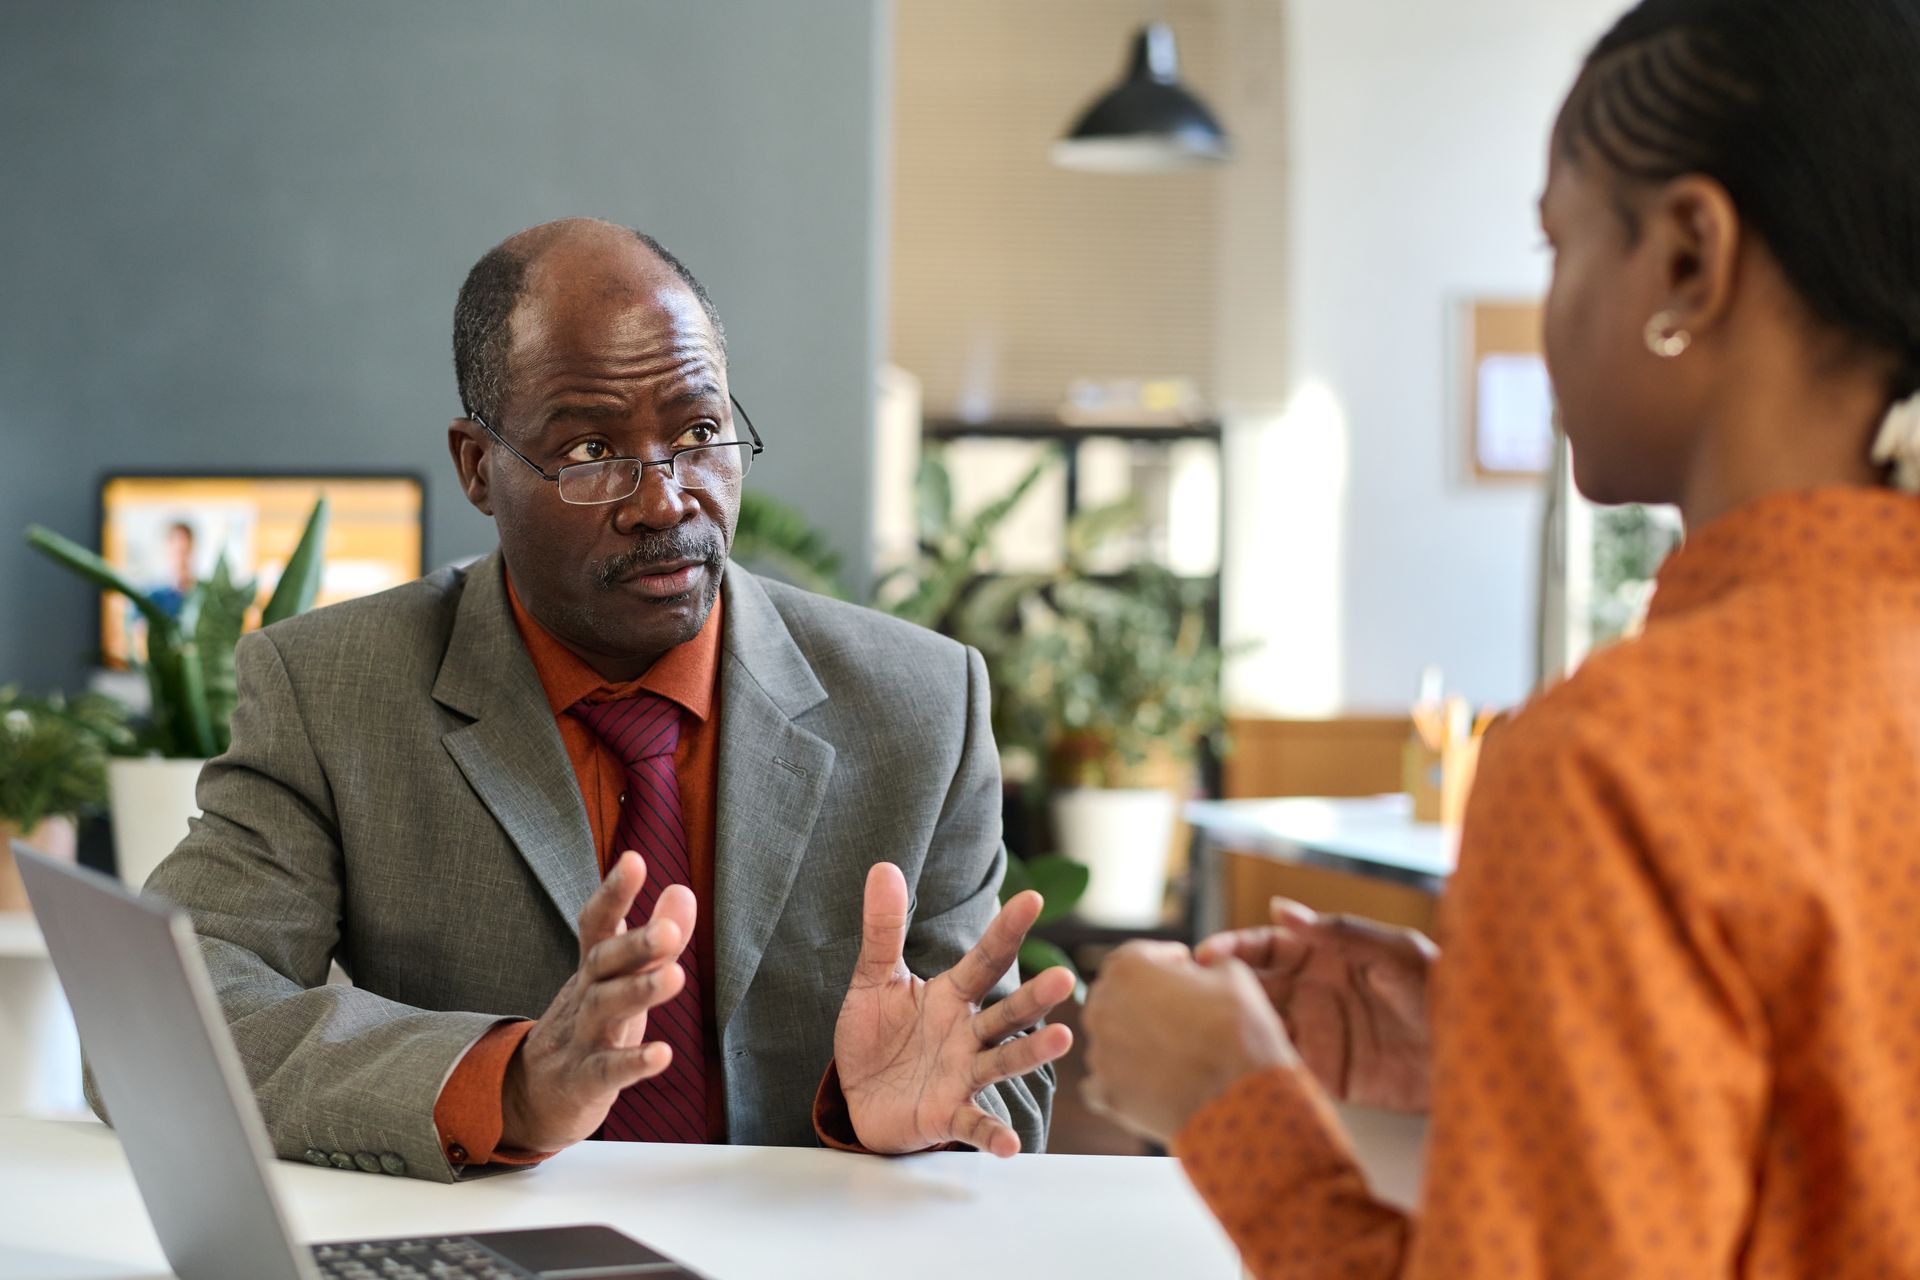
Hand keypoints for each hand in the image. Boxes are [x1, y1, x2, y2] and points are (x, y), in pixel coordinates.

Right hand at [500, 851, 696, 1151]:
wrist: (532, 1095)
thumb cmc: (590, 1024)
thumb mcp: (621, 979)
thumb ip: (655, 938)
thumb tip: (683, 891)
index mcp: (594, 967)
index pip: (598, 923)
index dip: (614, 892)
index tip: (633, 860)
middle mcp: (584, 995)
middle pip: (604, 962)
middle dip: (635, 943)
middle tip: (668, 930)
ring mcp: (581, 1038)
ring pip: (605, 1009)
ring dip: (639, 991)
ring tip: (676, 976)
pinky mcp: (584, 1081)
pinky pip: (607, 1071)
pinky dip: (633, 1062)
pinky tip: (663, 1054)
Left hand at [834, 862, 1075, 1156]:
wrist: (859, 1097)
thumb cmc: (877, 1035)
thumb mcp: (873, 979)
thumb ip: (883, 928)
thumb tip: (883, 866)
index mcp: (953, 995)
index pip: (986, 959)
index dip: (1007, 930)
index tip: (1031, 900)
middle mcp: (968, 1034)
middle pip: (1007, 1013)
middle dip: (1035, 997)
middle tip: (1064, 978)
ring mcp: (963, 1075)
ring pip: (1003, 1061)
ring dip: (1031, 1053)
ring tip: (1061, 1039)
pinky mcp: (946, 1114)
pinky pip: (973, 1124)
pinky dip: (992, 1134)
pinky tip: (1009, 1144)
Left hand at [1081, 941, 1296, 1144]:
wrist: (1240, 1098)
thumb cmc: (1237, 1031)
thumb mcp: (1232, 974)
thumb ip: (1206, 962)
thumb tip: (1201, 969)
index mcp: (1128, 967)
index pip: (1136, 955)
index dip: (1164, 962)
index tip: (1183, 973)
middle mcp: (1103, 1005)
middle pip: (1118, 994)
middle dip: (1145, 998)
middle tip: (1180, 1013)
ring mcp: (1100, 1050)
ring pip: (1111, 1036)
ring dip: (1135, 1037)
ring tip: (1174, 1051)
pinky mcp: (1106, 1091)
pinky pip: (1106, 1078)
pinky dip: (1126, 1078)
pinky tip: (1156, 1080)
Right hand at [1195, 898, 1435, 1112]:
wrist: (1479, 1054)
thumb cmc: (1446, 990)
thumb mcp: (1398, 952)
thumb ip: (1342, 932)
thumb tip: (1280, 908)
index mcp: (1327, 955)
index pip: (1268, 946)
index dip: (1235, 947)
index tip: (1205, 956)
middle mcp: (1315, 992)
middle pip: (1253, 986)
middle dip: (1218, 988)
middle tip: (1186, 995)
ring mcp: (1319, 1033)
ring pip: (1259, 1025)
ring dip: (1231, 1025)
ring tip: (1200, 1030)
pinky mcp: (1328, 1074)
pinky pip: (1282, 1066)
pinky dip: (1257, 1063)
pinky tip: (1237, 1063)